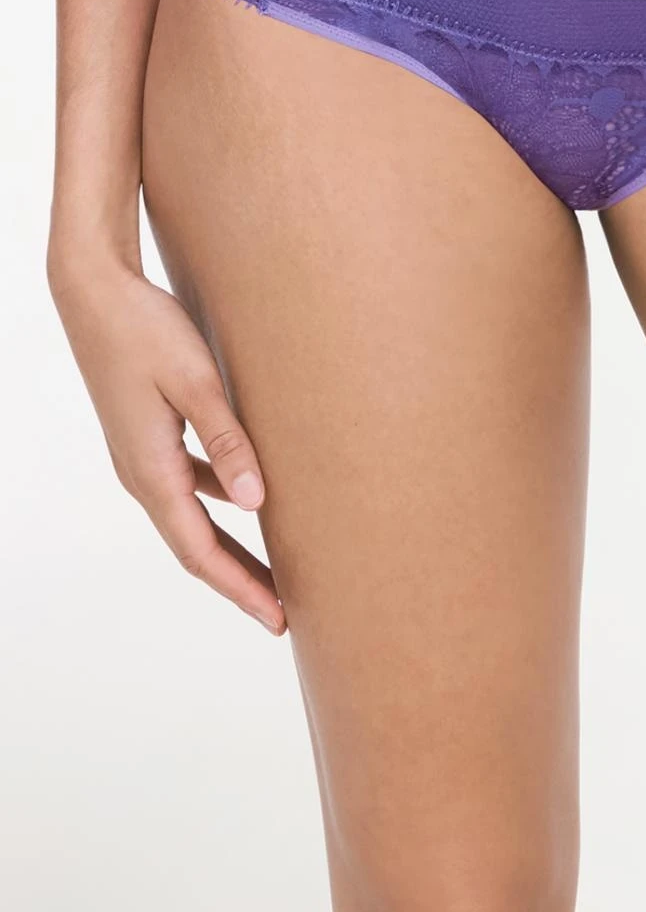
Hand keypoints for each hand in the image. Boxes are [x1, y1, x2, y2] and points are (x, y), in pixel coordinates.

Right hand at [49, 254, 284, 633]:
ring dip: (232, 545)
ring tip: (276, 565)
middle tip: (285, 613)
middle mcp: (141, 474)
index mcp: (151, 471)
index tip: (277, 619)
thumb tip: (256, 502)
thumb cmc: (145, 330)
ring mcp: (141, 456)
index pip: (200, 551)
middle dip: (240, 580)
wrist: (94, 292)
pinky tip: (251, 497)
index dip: (240, 588)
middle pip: (196, 546)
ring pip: (193, 517)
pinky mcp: (148, 435)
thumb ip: (227, 440)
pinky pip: (188, 484)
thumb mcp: (195, 381)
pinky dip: (221, 502)